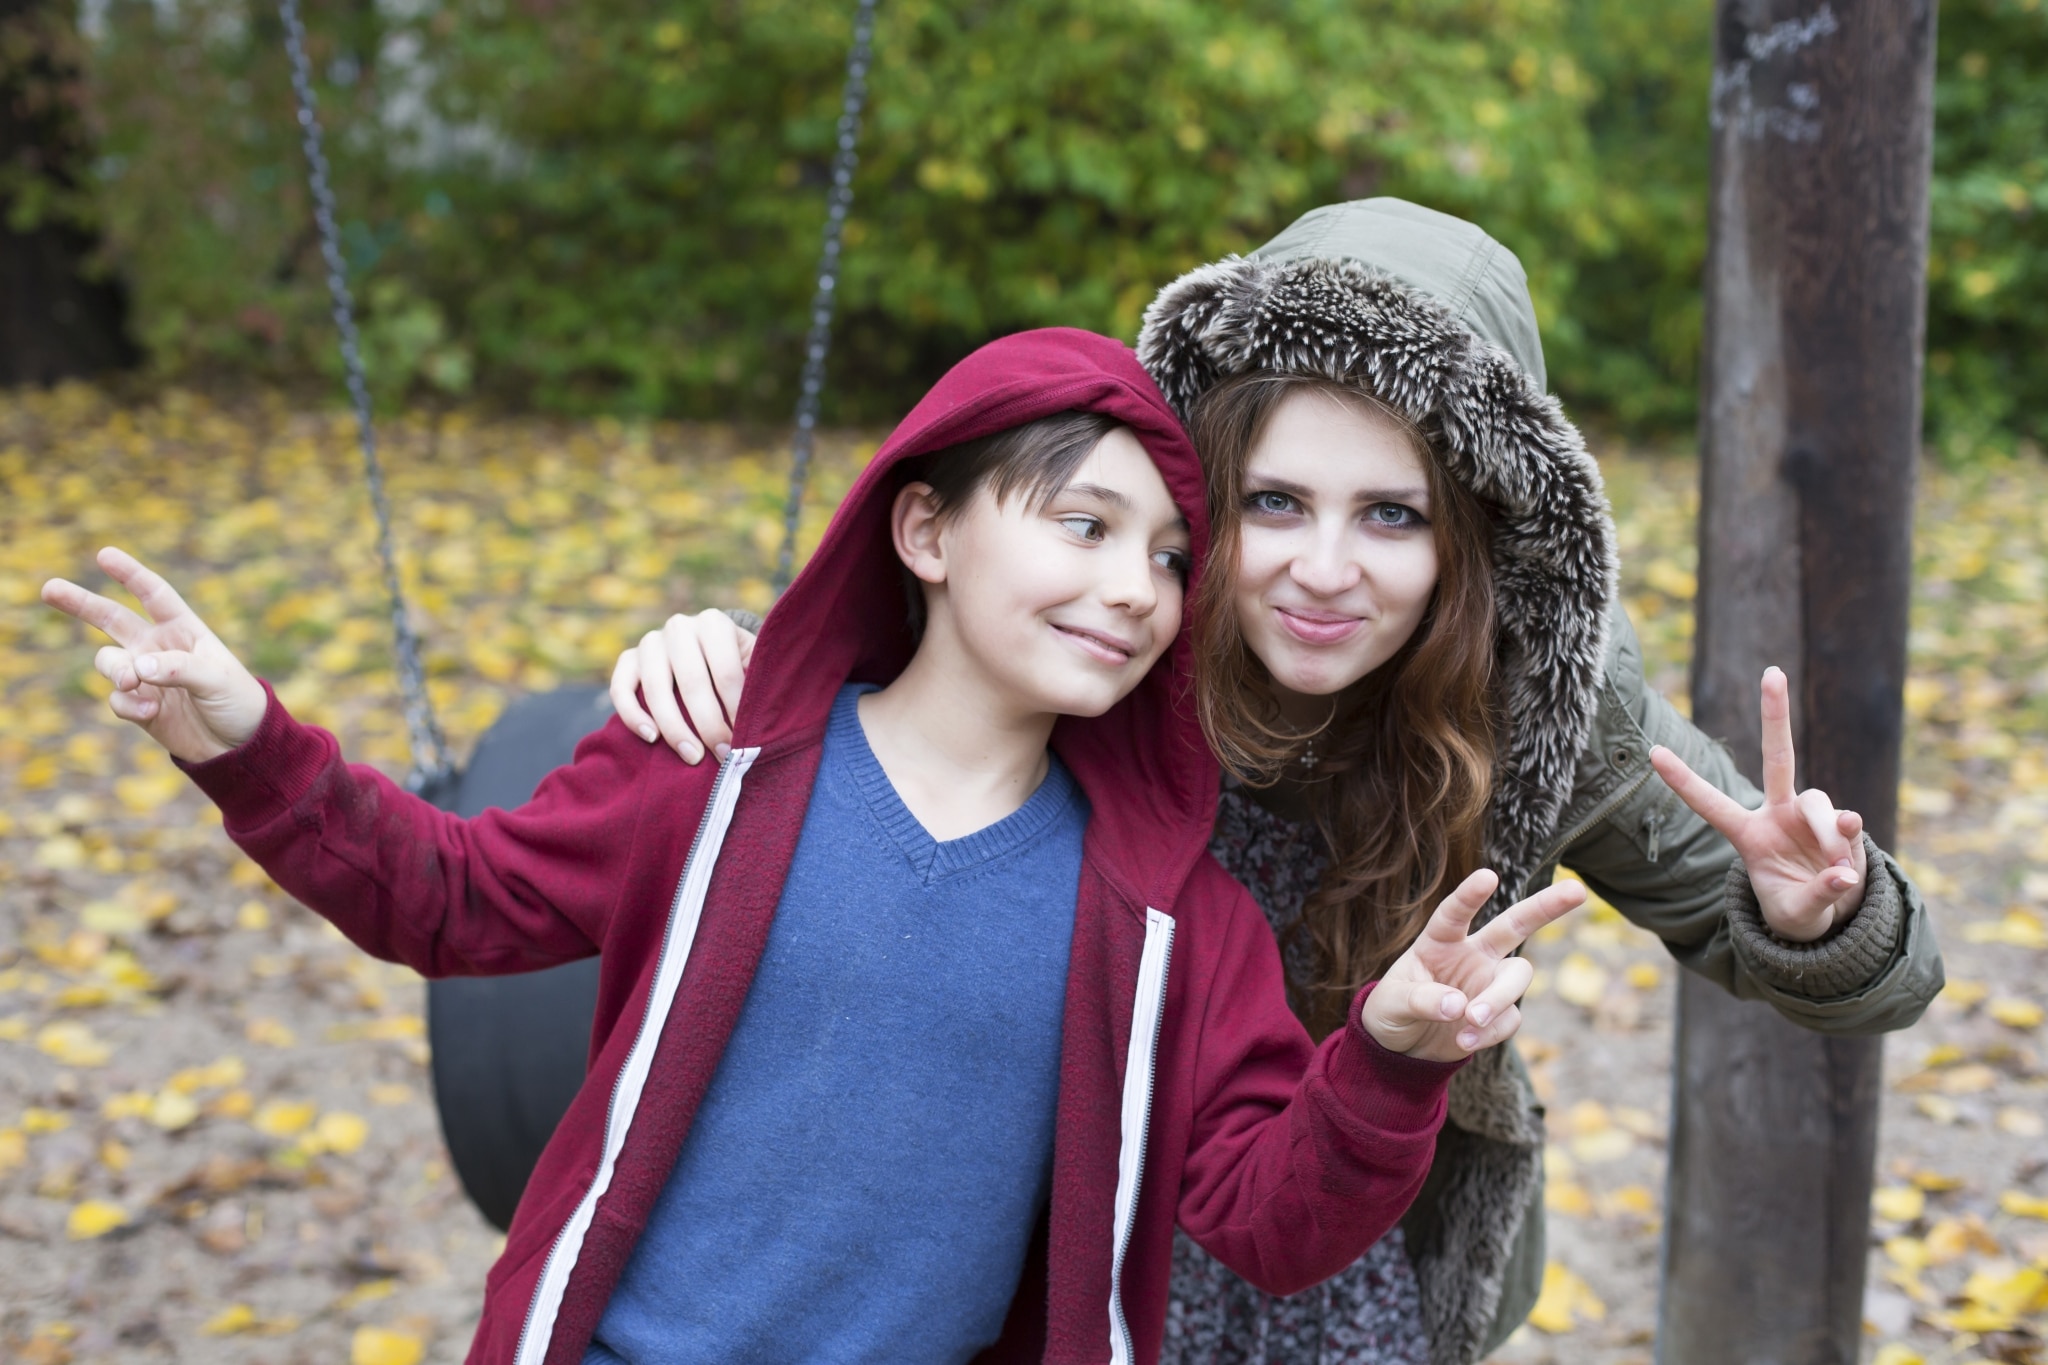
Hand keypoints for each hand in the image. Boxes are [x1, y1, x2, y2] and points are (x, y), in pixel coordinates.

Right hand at [40, 547, 266, 762]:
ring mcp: (146, 677)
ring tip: (131, 683)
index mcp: (184, 630)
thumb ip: (179, 668)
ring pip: (109, 663)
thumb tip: (137, 667)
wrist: (239, 746)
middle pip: (112, 619)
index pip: (154, 595)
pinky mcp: (139, 705)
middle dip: (81, 604)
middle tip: (50, 588)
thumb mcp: (217, 679)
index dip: (130, 574)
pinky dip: (128, 705)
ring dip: (115, 671)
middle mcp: (159, 648)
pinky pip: (117, 700)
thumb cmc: (238, 702)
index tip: (104, 555)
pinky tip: (151, 713)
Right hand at [609, 609, 755, 763]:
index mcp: (714, 623)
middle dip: (709, 725)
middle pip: (692, 682)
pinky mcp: (628, 659)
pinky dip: (632, 715)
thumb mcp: (753, 665)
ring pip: (656, 688)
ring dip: (674, 728)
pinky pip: (621, 688)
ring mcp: (650, 642)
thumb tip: (758, 727)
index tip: (745, 741)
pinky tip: (651, 738)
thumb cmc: (737, 665)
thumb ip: (756, 685)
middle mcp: (679, 627)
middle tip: (723, 754)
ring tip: (692, 756)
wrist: (707, 651)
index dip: (735, 710)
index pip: (725, 672)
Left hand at [1360, 870, 1586, 1061]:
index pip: (1455, 914)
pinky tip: (1464, 1041)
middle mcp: (1472, 954)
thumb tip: (1459, 1006)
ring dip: (1497, 999)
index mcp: (1439, 940)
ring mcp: (1490, 982)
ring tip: (1469, 1020)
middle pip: (1515, 925)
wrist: (1403, 1048)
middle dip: (1546, 907)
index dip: (1470, 895)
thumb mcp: (1392, 1004)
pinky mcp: (1499, 1014)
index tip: (1489, 877)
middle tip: (1577, 889)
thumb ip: (1421, 1000)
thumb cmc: (1392, 1011)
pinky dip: (1490, 1031)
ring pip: (1517, 977)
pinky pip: (1509, 1019)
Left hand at [1650, 666, 1867, 942]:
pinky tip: (1845, 872)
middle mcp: (1778, 813)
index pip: (1709, 803)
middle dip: (1776, 713)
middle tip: (1772, 671)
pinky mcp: (1843, 824)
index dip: (1682, 780)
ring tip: (1834, 874)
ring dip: (1827, 835)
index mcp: (1747, 833)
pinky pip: (1847, 824)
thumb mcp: (1798, 914)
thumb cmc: (1798, 910)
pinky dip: (1847, 847)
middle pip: (1778, 756)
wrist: (1834, 916)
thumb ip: (1817, 894)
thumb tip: (1844, 872)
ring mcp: (1810, 815)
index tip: (1651, 751)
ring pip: (1817, 802)